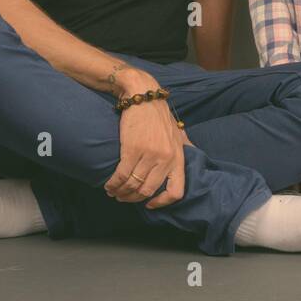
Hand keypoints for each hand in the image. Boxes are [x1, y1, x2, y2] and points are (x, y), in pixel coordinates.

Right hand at [103, 72, 187, 208]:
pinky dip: (113, 183)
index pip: (176, 191)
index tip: (150, 204)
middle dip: (133, 198)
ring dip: (120, 192)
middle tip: (123, 197)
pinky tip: (109, 184)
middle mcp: (165, 159)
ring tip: (113, 191)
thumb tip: (192, 156)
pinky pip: (122, 175)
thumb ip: (185, 146)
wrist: (143, 95)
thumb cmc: (159, 115)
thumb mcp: (178, 132)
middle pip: (148, 191)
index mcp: (178, 157)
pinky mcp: (132, 149)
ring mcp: (149, 155)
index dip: (162, 202)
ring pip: (133, 185)